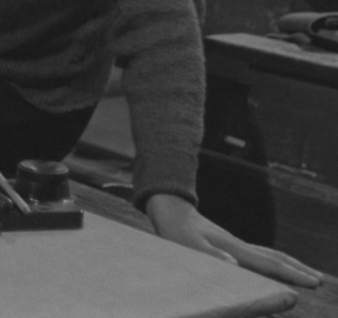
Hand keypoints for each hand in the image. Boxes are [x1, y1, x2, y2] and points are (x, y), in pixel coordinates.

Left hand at [145, 193, 321, 286]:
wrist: (169, 206)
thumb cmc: (175, 230)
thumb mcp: (187, 244)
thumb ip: (209, 254)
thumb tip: (233, 263)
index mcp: (234, 248)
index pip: (268, 264)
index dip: (291, 274)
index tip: (313, 283)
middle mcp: (238, 245)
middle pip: (275, 257)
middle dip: (298, 269)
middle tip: (320, 280)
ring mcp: (234, 242)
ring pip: (268, 253)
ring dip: (289, 263)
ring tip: (305, 272)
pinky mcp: (227, 243)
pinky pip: (258, 254)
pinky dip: (273, 260)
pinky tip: (271, 265)